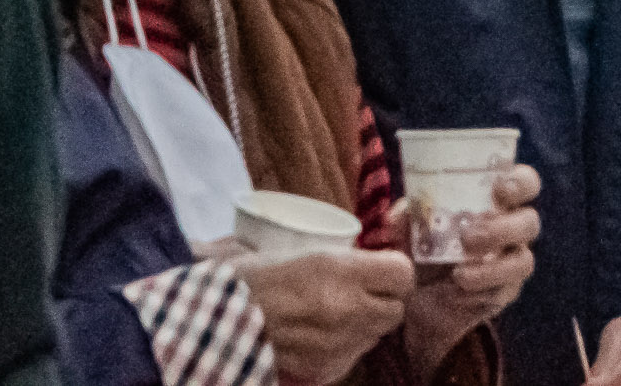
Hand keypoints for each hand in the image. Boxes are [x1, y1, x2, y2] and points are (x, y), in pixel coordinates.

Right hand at [237, 247, 414, 385]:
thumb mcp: (304, 251)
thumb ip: (346, 259)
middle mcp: (347, 311)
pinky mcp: (326, 369)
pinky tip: (323, 335)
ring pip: (376, 334)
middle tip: (362, 291)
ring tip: (337, 313)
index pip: (402, 274)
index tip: (382, 267)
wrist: (217, 323)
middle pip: (396, 309)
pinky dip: (345, 346)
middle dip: (383, 299)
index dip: (394, 270)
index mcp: (340, 272)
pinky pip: (353, 355)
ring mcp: (338, 345)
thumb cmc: (254, 279)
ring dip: (365, 323)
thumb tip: (376, 257)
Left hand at [403, 165, 542, 380]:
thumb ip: (408, 216)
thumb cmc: (422, 246)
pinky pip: (506, 291)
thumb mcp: (409, 227)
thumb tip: (406, 212)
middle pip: (530, 222)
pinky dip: (482, 290)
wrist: (418, 294)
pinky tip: (457, 291)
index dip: (520, 183)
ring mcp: (512, 261)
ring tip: (458, 273)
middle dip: (502, 229)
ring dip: (492, 268)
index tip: (499, 189)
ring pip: (522, 261)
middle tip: (467, 237)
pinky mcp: (506, 291)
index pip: (525, 183)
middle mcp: (511, 228)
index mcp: (496, 201)